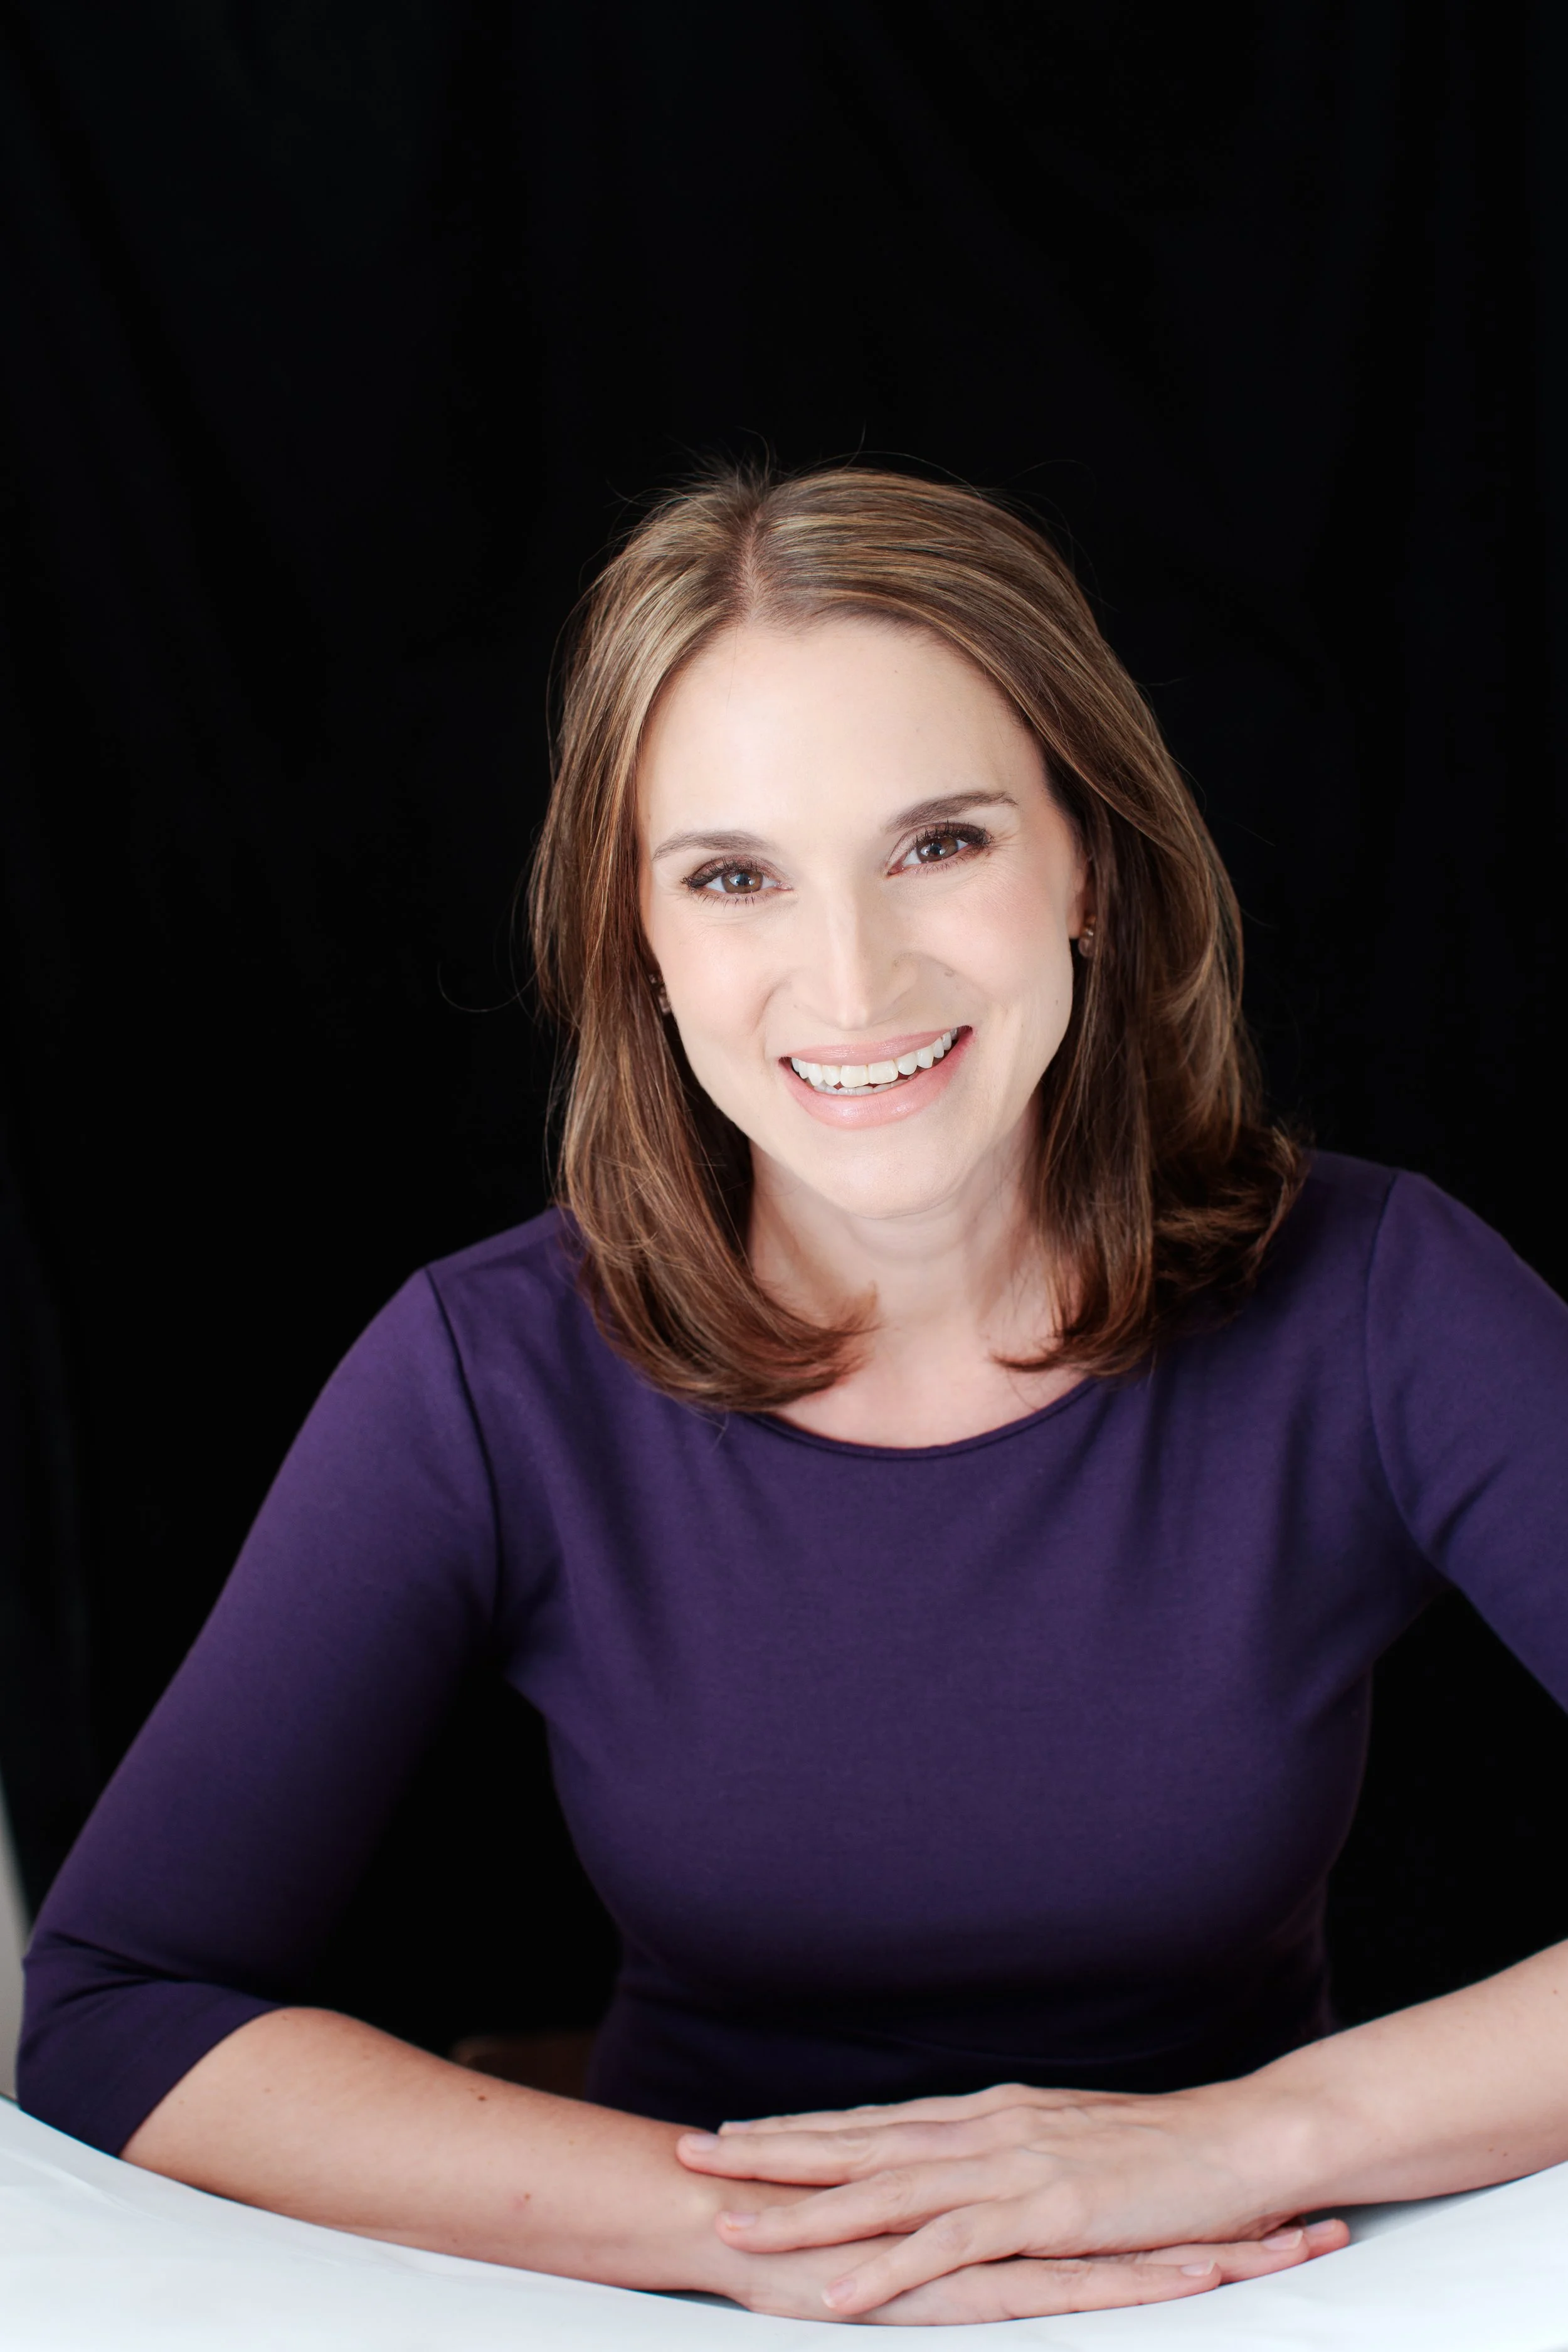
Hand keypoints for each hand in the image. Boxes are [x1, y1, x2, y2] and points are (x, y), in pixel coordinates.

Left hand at [677, 2079, 1344, 2316]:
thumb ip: (1012, 2157)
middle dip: (769, 2152)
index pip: (874, 2121)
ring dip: (802, 2210)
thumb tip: (964, 2168)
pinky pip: (948, 2247)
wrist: (1248, 2142)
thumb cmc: (1169, 2153)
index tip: (735, 2130)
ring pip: (882, 2189)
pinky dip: (885, 2271)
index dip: (802, 2128)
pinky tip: (835, 2293)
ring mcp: (1013, 2167)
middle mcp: (986, 2130)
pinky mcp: (1046, 2213)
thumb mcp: (1071, 2147)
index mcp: (989, 2117)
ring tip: (731, 2224)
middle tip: (691, 2152)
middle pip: (857, 2142)